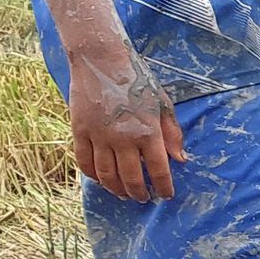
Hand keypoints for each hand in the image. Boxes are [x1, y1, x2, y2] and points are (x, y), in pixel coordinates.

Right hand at [68, 47, 185, 201]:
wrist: (102, 60)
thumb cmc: (138, 81)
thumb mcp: (163, 105)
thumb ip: (172, 134)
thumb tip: (180, 160)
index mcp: (147, 132)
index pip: (158, 170)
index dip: (163, 187)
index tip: (166, 195)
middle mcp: (123, 138)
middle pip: (130, 178)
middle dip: (139, 193)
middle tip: (143, 198)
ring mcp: (99, 136)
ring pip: (106, 175)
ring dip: (116, 189)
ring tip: (123, 194)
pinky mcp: (79, 130)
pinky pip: (84, 161)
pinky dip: (92, 175)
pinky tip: (101, 180)